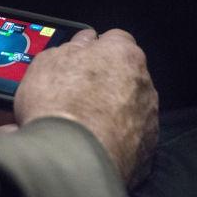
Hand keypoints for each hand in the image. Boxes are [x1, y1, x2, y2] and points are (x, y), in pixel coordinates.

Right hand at [13, 29, 158, 186]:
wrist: (72, 157)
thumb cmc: (59, 105)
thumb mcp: (49, 61)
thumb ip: (71, 48)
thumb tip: (80, 45)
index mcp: (122, 53)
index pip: (116, 39)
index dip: (96, 50)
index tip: (81, 59)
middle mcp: (143, 82)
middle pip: (125, 75)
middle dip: (105, 82)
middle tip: (77, 95)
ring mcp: (148, 117)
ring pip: (129, 107)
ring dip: (111, 112)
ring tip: (81, 124)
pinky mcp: (146, 150)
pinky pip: (130, 138)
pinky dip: (114, 139)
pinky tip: (91, 143)